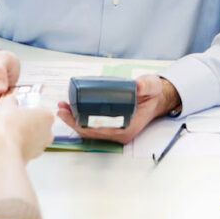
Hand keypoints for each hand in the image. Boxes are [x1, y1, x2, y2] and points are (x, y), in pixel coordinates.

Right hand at [0, 94, 53, 161]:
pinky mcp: (28, 158)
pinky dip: (4, 143)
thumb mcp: (6, 104)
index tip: (11, 108)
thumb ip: (10, 100)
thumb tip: (11, 101)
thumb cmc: (7, 126)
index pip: (36, 108)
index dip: (21, 107)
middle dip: (10, 121)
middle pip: (27, 123)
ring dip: (5, 132)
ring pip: (19, 135)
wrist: (2, 150)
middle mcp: (47, 133)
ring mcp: (38, 147)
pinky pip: (14, 146)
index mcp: (47, 117)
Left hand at [57, 74, 179, 144]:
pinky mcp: (110, 126)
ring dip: (74, 120)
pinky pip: (92, 126)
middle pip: (92, 132)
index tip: (73, 114)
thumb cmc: (152, 95)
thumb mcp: (151, 87)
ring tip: (63, 108)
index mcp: (127, 128)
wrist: (156, 99)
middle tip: (63, 109)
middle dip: (74, 122)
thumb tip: (137, 85)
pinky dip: (81, 119)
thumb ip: (146, 85)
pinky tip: (71, 110)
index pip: (101, 130)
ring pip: (90, 130)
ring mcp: (114, 131)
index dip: (85, 124)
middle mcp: (119, 133)